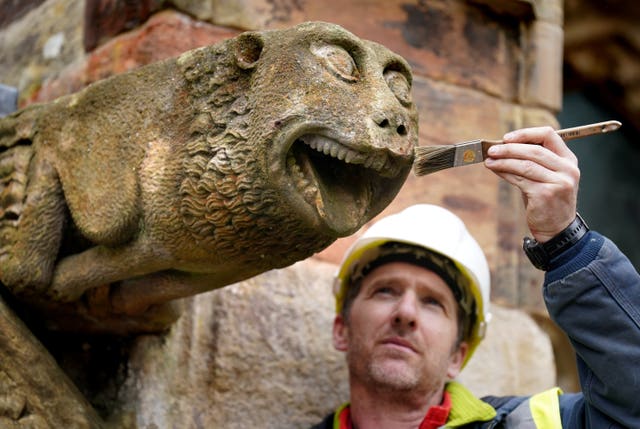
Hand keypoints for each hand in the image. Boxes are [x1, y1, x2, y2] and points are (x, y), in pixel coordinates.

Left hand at [484, 126, 579, 242]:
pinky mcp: (545, 194)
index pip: (549, 135)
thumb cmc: (546, 200)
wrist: (557, 229)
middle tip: (491, 150)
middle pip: (534, 150)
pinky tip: (495, 170)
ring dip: (503, 161)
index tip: (506, 138)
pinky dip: (505, 173)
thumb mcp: (545, 176)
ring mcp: (558, 182)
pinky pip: (520, 179)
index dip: (525, 134)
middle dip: (509, 148)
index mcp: (568, 160)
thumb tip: (501, 148)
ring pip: (525, 165)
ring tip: (489, 160)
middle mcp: (567, 169)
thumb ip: (530, 161)